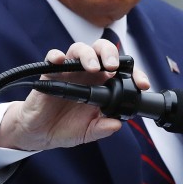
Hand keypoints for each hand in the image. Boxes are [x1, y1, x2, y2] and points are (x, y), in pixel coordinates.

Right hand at [0, 40, 150, 149]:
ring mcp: (69, 71)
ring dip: (88, 55)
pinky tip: (59, 61)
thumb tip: (117, 124)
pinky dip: (56, 56)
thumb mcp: (88, 132)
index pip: (122, 72)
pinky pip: (52, 58)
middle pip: (102, 51)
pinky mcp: (50, 73)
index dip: (135, 75)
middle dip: (111, 54)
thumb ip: (102, 128)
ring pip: (80, 49)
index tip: (142, 85)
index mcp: (102, 85)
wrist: (40, 134)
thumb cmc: (66, 128)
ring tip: (93, 68)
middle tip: (113, 67)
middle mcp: (87, 74)